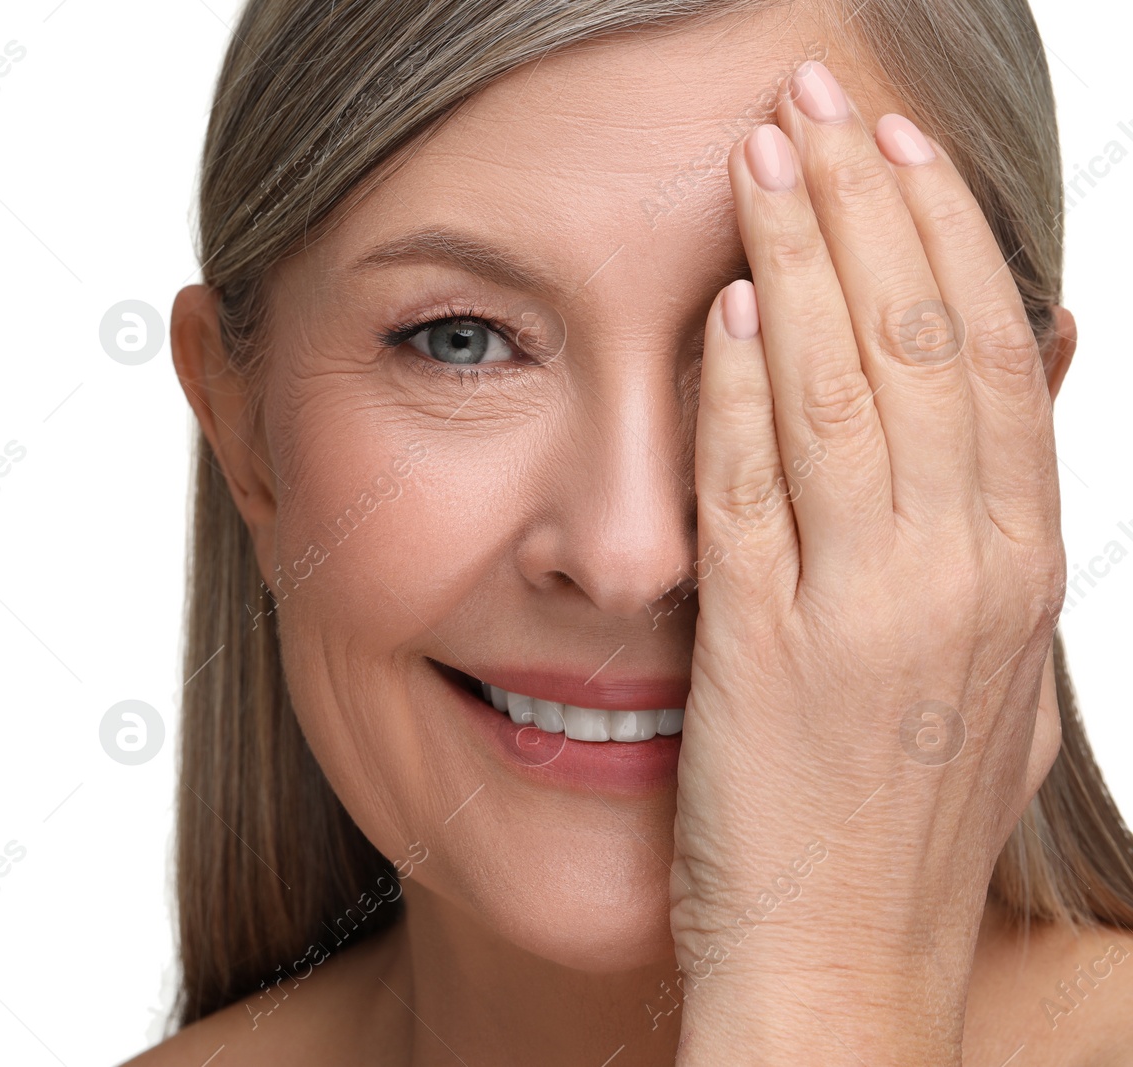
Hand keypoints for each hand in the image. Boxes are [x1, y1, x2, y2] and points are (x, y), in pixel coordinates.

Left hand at [669, 60, 1067, 1063]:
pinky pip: (759, 494)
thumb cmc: (898, 825)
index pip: (995, 360)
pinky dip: (746, 392)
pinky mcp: (771, 653)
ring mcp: (871, 613)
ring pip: (851, 394)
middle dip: (874, 208)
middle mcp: (964, 578)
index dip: (947, 239)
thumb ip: (1000, 528)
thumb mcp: (989, 670)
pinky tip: (730, 305)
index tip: (898, 149)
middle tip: (824, 99)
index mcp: (1017, 573)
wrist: (845, 973)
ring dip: (808, 259)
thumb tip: (1041, 370)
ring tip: (769, 152)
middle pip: (930, 348)